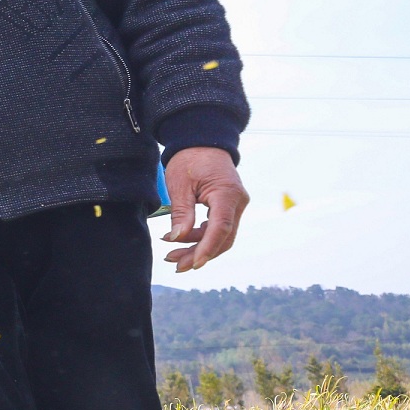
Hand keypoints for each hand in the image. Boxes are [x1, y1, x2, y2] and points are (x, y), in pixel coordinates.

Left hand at [162, 147, 248, 272]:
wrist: (203, 143)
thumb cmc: (189, 159)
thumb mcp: (179, 184)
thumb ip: (181, 212)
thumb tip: (178, 238)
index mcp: (226, 194)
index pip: (220, 228)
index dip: (207, 248)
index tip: (194, 264)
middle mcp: (237, 202)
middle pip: (222, 237)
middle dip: (199, 254)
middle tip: (176, 265)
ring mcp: (236, 206)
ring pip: (221, 236)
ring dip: (198, 248)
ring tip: (172, 255)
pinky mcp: (229, 208)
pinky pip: (218, 229)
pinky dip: (201, 237)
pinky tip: (180, 241)